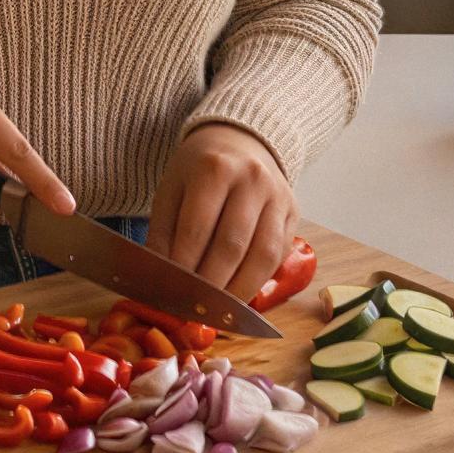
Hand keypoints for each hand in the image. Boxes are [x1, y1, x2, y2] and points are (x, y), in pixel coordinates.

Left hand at [148, 123, 295, 299]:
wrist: (239, 140)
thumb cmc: (198, 169)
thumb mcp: (171, 189)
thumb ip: (164, 233)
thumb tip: (159, 280)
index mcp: (214, 168)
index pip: (196, 229)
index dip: (184, 267)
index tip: (171, 293)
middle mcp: (252, 180)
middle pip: (232, 246)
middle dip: (211, 285)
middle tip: (193, 311)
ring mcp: (278, 196)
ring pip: (262, 256)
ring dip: (239, 291)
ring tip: (217, 312)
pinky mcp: (294, 212)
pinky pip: (279, 255)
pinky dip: (258, 281)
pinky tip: (238, 295)